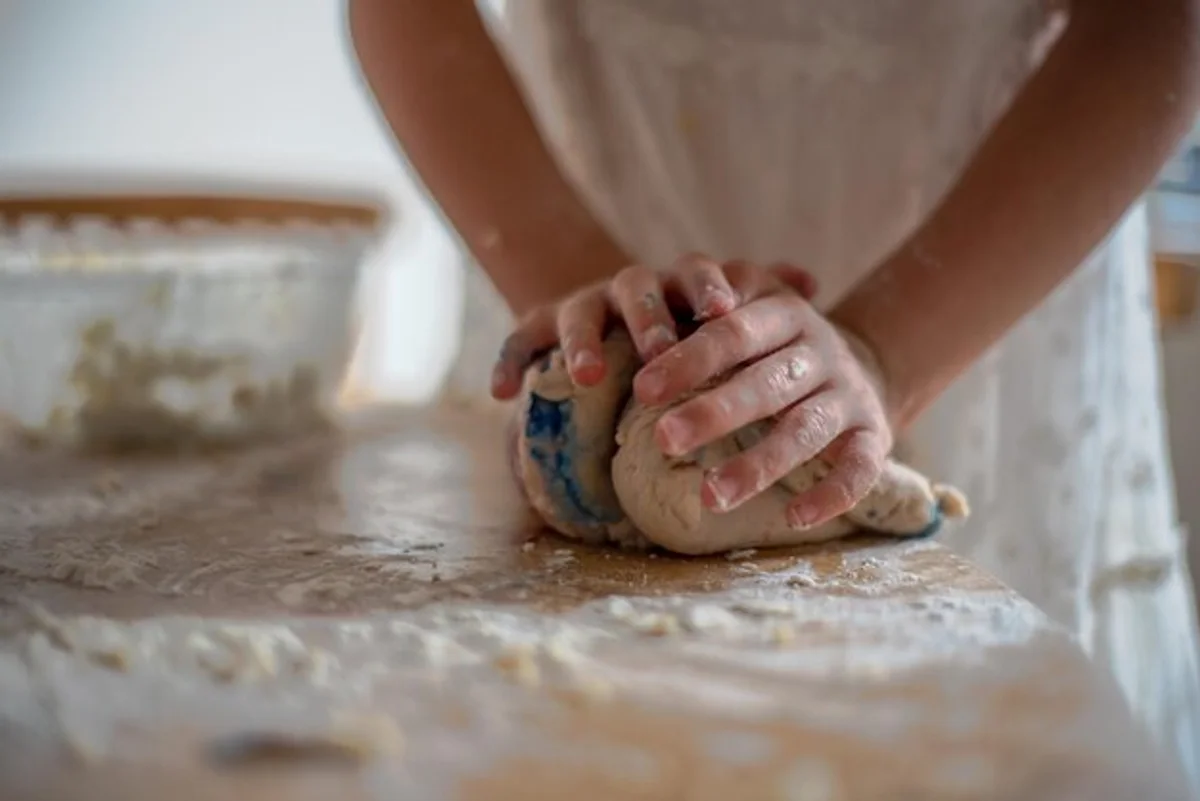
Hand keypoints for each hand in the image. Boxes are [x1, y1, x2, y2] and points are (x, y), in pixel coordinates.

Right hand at [489, 253, 818, 397]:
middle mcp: (626, 289)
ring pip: (575, 312)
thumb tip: (810, 279)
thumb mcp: (723, 316)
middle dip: (646, 317)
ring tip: (587, 375)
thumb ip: (762, 296)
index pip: (692, 272)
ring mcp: (582, 307)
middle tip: (661, 351)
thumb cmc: (684, 329)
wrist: (622, 322)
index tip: (725, 311)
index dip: (706, 288)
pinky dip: (509, 360)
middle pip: (633, 287)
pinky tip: (503, 394)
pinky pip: (520, 339)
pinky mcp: (542, 331)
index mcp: (675, 285)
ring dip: (581, 341)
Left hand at [630, 266, 892, 529]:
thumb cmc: (775, 342)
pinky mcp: (875, 435)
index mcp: (784, 313)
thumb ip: (707, 304)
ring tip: (710, 496)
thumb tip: (650, 330)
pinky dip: (832, 495)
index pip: (733, 333)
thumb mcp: (750, 304)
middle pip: (766, 383)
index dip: (689, 359)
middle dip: (714, 412)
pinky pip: (859, 468)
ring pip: (805, 430)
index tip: (643, 389)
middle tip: (665, 440)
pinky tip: (795, 518)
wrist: (864, 362)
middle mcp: (821, 351)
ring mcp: (849, 395)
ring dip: (759, 465)